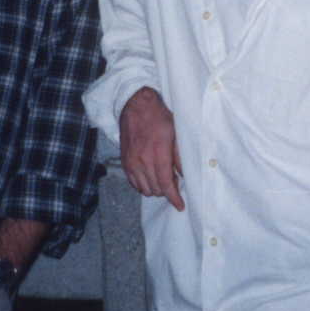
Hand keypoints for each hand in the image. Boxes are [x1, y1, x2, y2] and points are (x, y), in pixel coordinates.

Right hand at [119, 87, 183, 210]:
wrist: (135, 105)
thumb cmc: (158, 116)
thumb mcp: (175, 133)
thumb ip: (179, 156)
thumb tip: (184, 174)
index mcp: (157, 153)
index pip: (165, 184)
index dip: (174, 198)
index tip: (180, 205)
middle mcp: (142, 160)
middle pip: (155, 190)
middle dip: (167, 191)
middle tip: (174, 181)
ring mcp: (131, 162)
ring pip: (144, 189)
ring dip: (155, 189)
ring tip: (162, 177)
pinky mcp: (124, 162)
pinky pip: (133, 183)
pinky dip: (143, 185)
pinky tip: (150, 176)